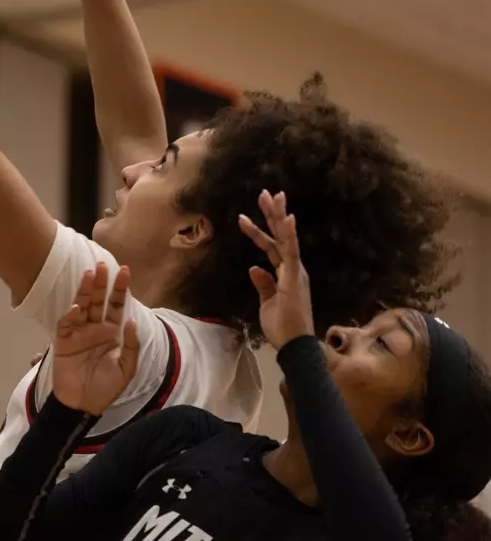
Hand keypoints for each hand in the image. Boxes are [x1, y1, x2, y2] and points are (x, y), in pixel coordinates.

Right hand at [52, 263, 138, 415]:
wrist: (83, 405)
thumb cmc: (106, 388)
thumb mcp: (126, 369)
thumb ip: (130, 345)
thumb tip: (131, 321)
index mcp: (112, 333)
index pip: (116, 306)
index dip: (120, 289)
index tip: (125, 271)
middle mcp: (95, 328)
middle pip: (98, 301)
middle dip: (101, 283)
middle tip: (103, 265)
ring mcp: (79, 333)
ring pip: (82, 306)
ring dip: (85, 291)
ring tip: (89, 274)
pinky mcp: (64, 341)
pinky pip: (67, 324)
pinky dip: (71, 315)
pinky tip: (77, 307)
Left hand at [239, 191, 313, 350]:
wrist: (295, 346)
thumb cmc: (283, 328)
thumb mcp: (267, 303)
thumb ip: (263, 284)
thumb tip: (254, 267)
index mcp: (286, 273)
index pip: (271, 247)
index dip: (258, 231)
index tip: (244, 216)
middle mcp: (293, 268)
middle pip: (280, 236)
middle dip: (272, 214)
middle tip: (265, 193)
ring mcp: (295, 271)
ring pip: (285, 238)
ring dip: (278, 216)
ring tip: (272, 196)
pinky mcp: (295, 278)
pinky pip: (291, 252)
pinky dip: (290, 235)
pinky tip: (287, 219)